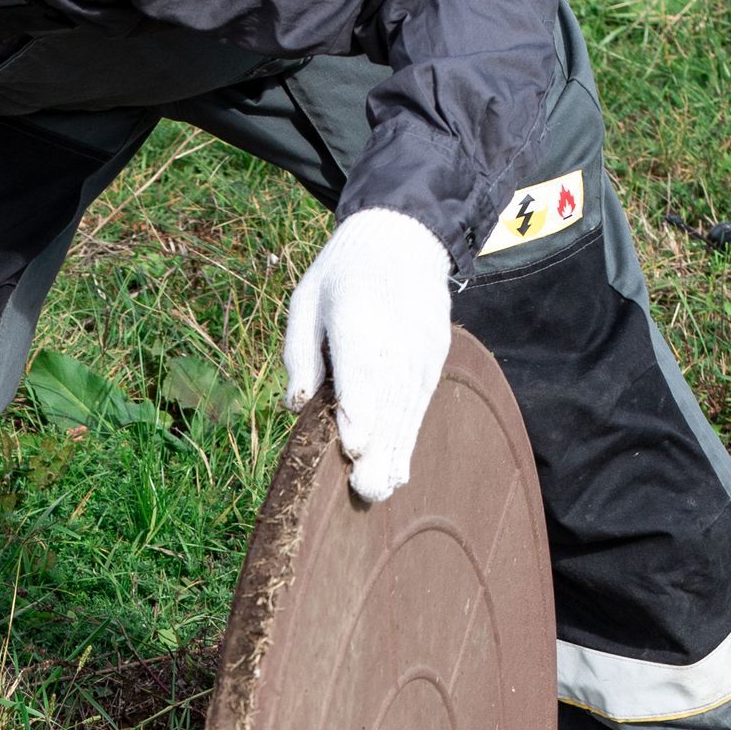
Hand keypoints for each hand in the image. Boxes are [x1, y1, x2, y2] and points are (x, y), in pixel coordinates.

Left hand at [282, 207, 452, 503]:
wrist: (404, 237)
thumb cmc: (342, 275)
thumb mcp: (306, 300)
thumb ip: (300, 352)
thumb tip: (296, 404)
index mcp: (356, 315)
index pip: (361, 366)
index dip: (359, 407)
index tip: (354, 446)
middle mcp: (395, 335)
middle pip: (388, 398)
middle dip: (377, 448)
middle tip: (365, 491)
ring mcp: (421, 349)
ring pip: (407, 408)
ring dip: (394, 453)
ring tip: (380, 492)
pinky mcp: (434, 357)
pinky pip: (420, 404)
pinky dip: (409, 438)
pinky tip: (397, 472)